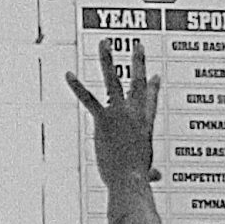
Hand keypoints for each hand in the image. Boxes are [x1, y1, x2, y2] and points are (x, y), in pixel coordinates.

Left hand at [65, 41, 159, 189]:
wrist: (130, 181)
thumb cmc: (137, 181)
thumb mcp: (146, 173)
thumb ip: (151, 172)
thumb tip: (156, 177)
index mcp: (146, 127)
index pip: (151, 101)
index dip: (154, 88)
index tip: (155, 75)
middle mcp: (135, 115)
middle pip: (138, 83)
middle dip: (138, 62)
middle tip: (138, 46)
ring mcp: (120, 114)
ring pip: (113, 80)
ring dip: (108, 59)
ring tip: (105, 42)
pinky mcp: (104, 119)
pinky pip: (88, 99)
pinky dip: (77, 87)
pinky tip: (68, 75)